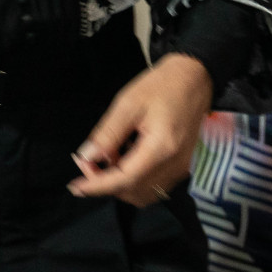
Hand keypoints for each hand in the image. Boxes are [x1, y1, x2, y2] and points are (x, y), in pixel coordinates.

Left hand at [68, 54, 211, 206]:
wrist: (195, 78)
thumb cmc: (163, 85)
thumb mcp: (128, 104)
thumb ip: (107, 133)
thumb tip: (87, 156)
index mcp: (162, 148)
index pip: (125, 179)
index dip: (97, 186)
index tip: (76, 187)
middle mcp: (175, 165)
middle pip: (133, 191)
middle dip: (105, 184)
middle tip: (86, 162)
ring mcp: (182, 168)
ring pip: (144, 194)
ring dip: (119, 185)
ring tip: (103, 161)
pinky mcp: (182, 166)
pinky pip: (154, 185)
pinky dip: (134, 180)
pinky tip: (122, 160)